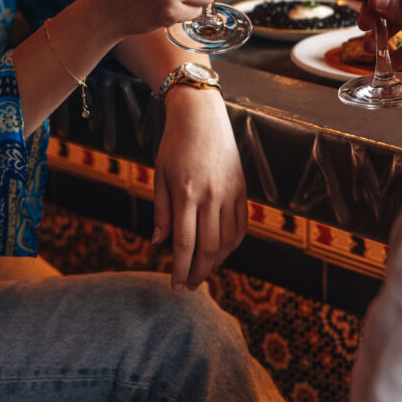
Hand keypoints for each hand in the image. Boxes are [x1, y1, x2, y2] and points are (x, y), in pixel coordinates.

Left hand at [152, 86, 247, 291]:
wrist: (201, 115)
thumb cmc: (174, 144)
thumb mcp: (160, 176)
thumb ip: (161, 211)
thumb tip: (159, 244)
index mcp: (186, 193)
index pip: (185, 244)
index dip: (180, 269)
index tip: (175, 286)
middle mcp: (211, 195)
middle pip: (210, 248)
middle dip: (199, 272)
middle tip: (189, 286)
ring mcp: (230, 192)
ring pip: (229, 240)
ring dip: (217, 262)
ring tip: (203, 271)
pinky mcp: (242, 188)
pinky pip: (241, 225)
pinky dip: (233, 244)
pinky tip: (221, 251)